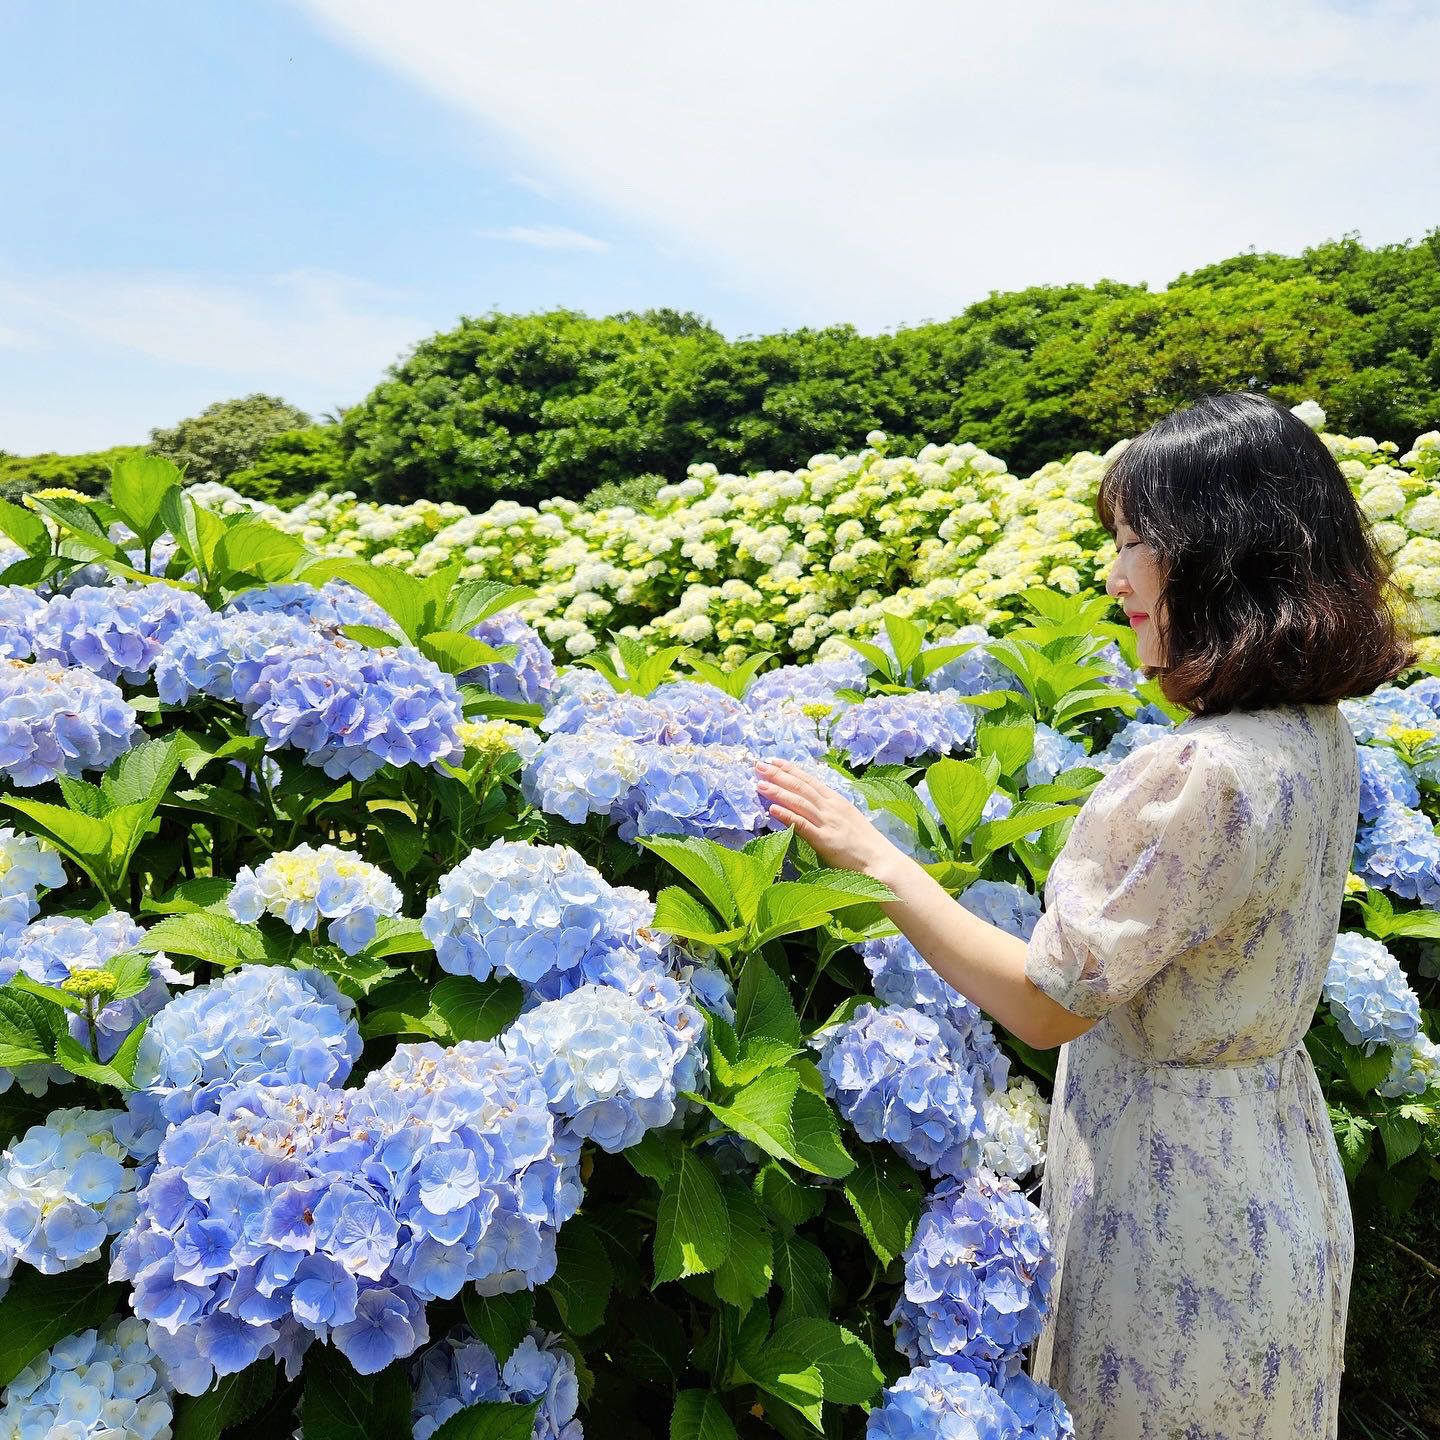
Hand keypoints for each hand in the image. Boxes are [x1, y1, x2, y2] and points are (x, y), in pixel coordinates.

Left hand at [753, 757, 900, 876]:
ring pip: (799, 802)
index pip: (810, 781)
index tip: (774, 761)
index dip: (791, 770)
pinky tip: (772, 809)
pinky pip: (802, 825)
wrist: (882, 862)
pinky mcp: (825, 841)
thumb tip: (813, 806)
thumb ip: (831, 812)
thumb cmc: (866, 845)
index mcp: (837, 801)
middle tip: (758, 766)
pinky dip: (787, 815)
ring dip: (778, 792)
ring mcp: (828, 823)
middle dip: (778, 775)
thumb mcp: (848, 820)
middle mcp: (831, 808)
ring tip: (760, 784)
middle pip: (801, 787)